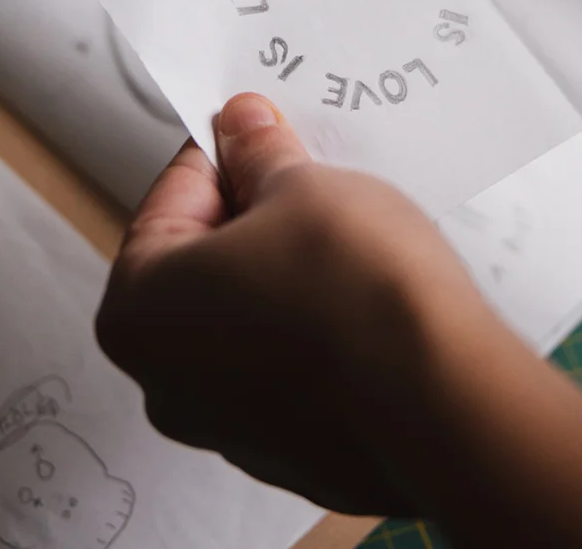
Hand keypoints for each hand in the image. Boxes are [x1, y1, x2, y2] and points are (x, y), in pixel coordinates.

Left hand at [95, 93, 508, 515]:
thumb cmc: (357, 298)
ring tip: (350, 243)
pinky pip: (294, 367)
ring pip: (252, 318)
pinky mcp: (294, 451)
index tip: (259, 133)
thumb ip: (259, 154)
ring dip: (290, 275)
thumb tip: (243, 130)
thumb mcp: (302, 186)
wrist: (445, 399)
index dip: (225, 155)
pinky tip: (365, 302)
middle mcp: (168, 384)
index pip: (169, 201)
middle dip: (257, 219)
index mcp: (136, 314)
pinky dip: (319, 332)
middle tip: (311, 183)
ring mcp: (231, 428)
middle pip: (205, 266)